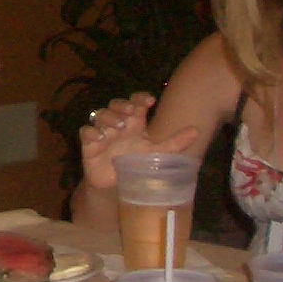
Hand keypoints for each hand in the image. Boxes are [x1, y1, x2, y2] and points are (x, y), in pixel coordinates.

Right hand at [76, 93, 197, 187]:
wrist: (116, 183)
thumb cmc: (136, 163)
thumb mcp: (157, 153)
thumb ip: (175, 142)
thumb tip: (196, 130)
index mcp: (134, 122)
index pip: (135, 102)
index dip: (140, 98)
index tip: (149, 101)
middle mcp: (117, 123)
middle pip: (115, 104)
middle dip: (122, 105)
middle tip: (131, 112)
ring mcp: (102, 132)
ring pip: (99, 114)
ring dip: (108, 117)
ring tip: (119, 126)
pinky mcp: (89, 144)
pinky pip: (86, 132)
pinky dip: (91, 132)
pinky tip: (100, 138)